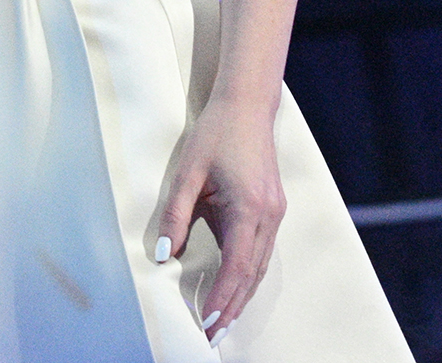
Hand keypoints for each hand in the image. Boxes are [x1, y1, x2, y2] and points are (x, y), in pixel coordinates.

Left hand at [155, 101, 285, 338]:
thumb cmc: (215, 134)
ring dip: (242, 295)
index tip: (207, 322)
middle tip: (213, 336)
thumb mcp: (188, 172)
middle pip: (252, 275)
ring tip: (222, 321)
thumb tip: (166, 255)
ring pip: (261, 267)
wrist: (246, 105)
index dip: (221, 298)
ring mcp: (275, 213)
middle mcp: (268, 216)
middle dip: (232, 308)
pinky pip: (262, 251)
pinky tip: (234, 287)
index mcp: (249, 209)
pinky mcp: (272, 208)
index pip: (237, 267)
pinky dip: (248, 275)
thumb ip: (175, 215)